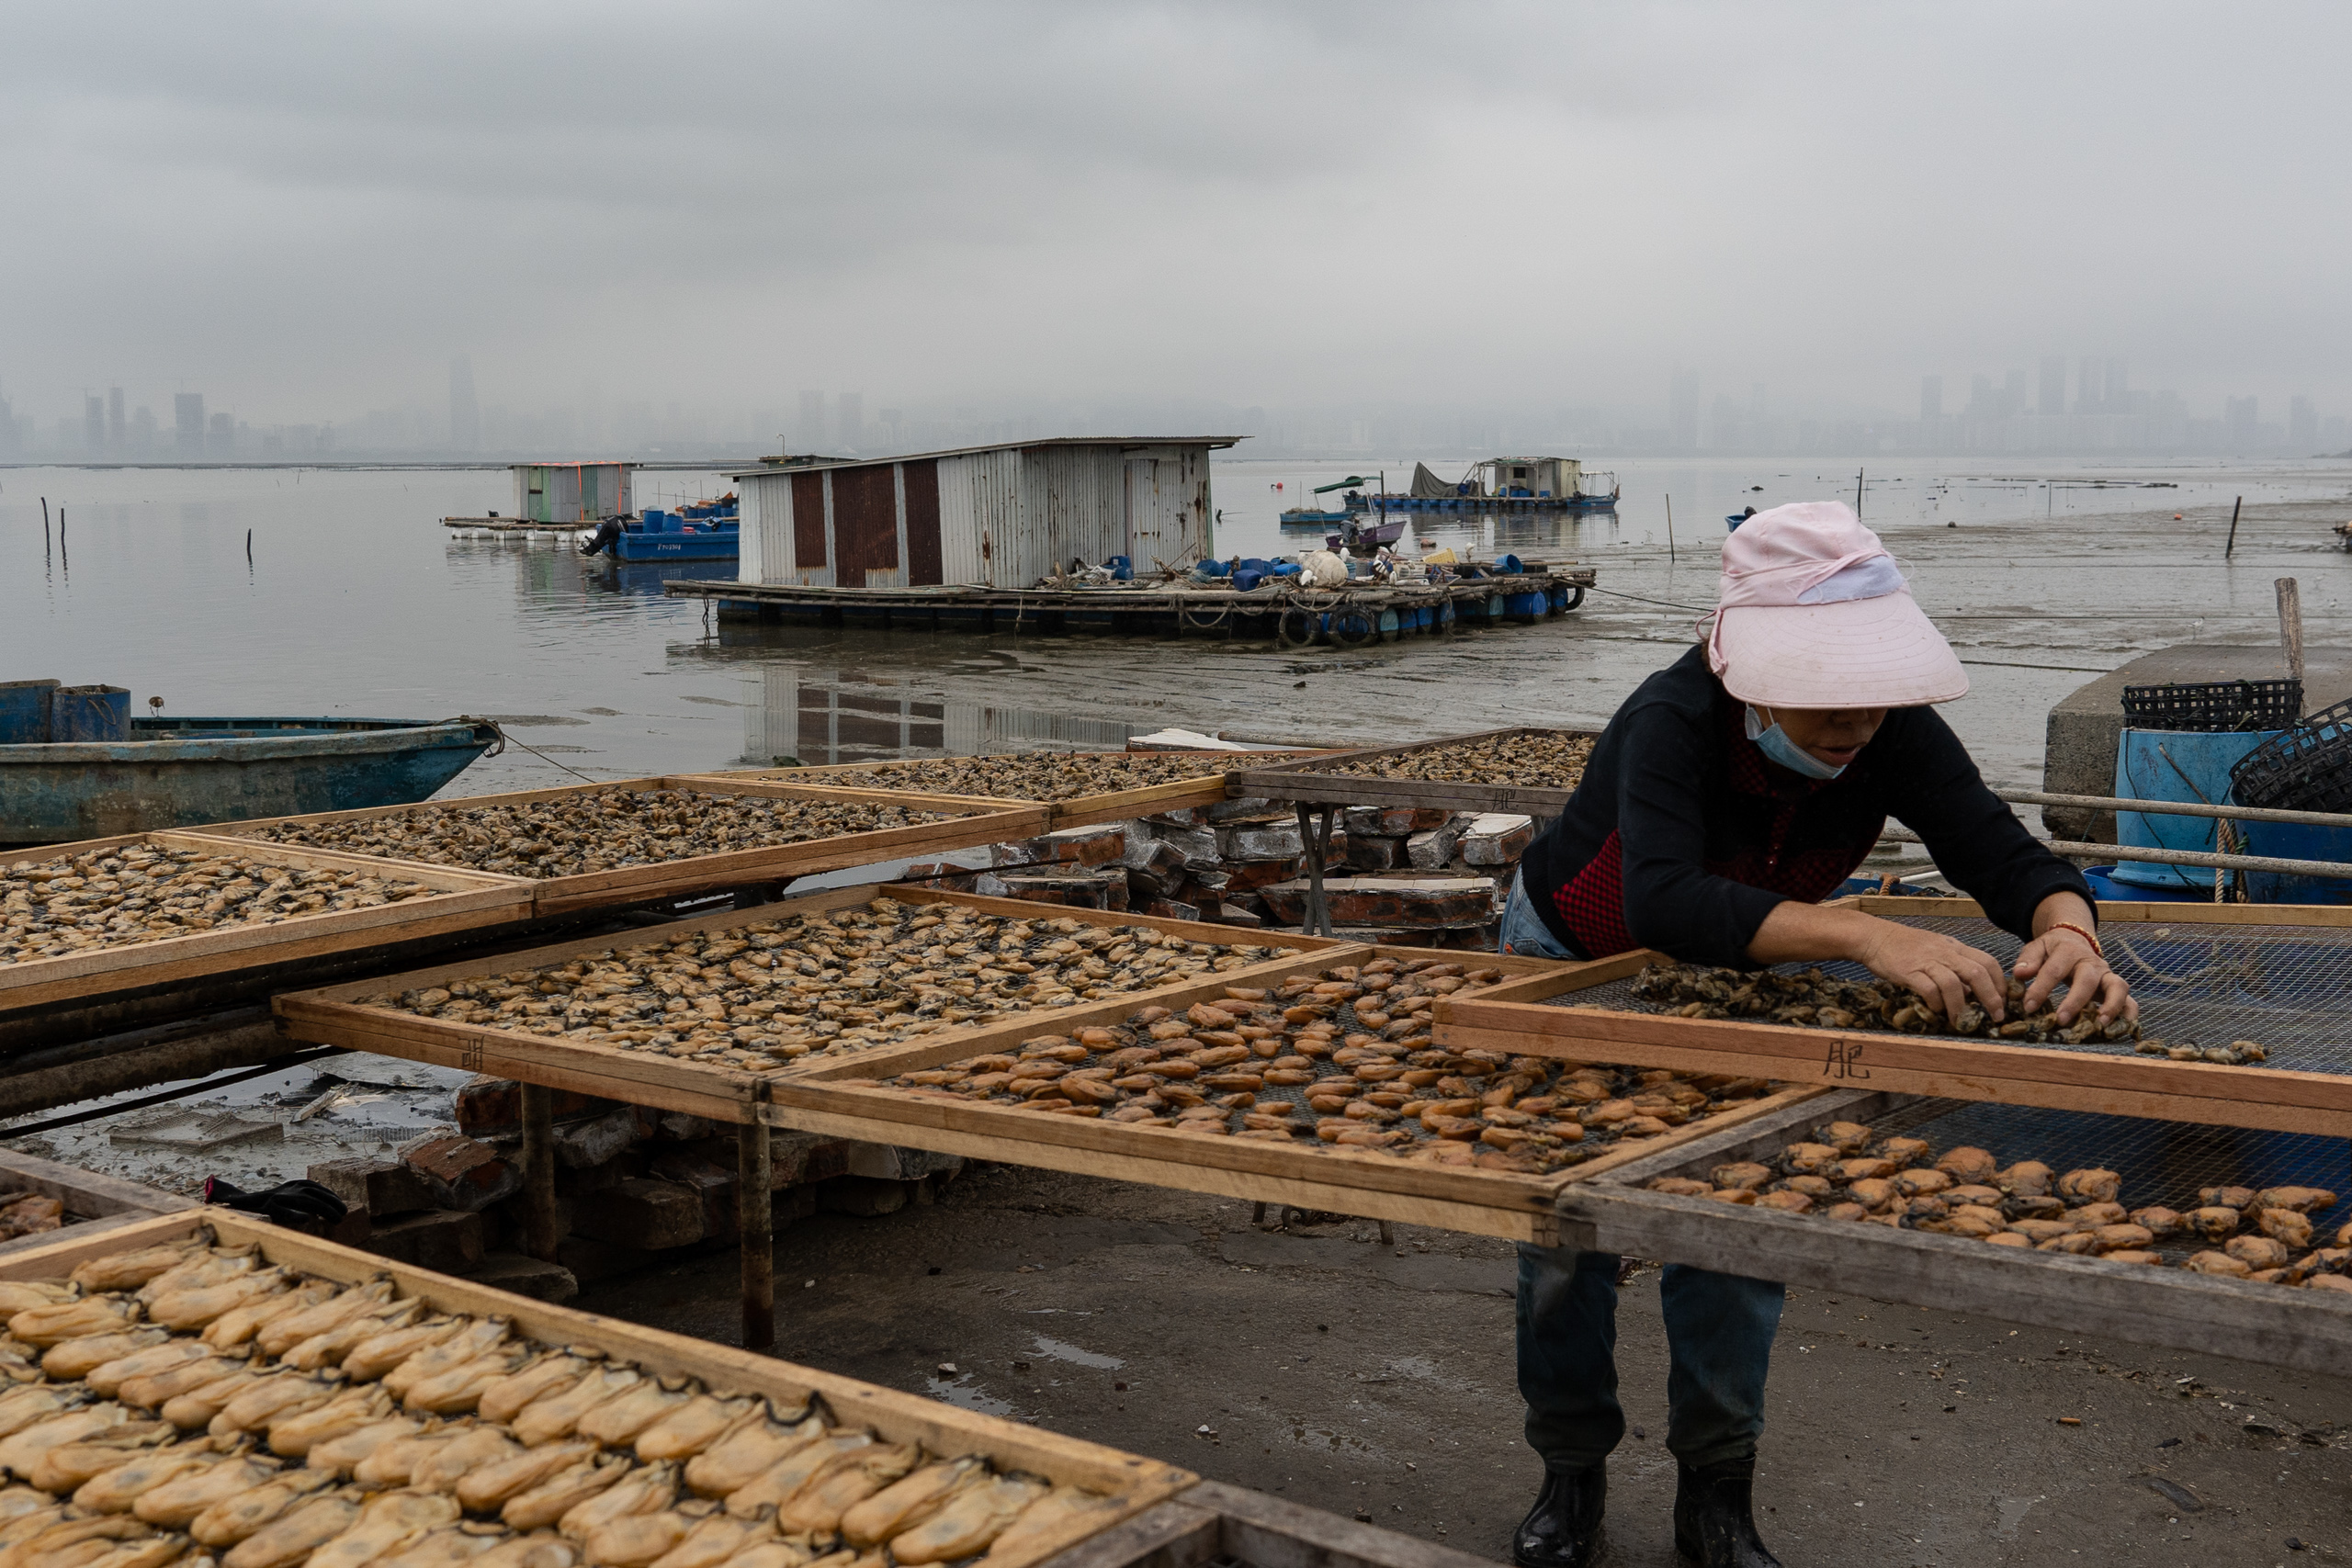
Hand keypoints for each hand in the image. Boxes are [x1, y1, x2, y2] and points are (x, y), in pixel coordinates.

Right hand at [1852, 918, 2009, 1023]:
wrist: (1874, 937)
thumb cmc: (1904, 945)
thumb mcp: (1935, 949)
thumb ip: (1954, 966)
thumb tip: (1971, 990)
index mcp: (1954, 947)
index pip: (1987, 961)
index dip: (2000, 983)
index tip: (2004, 1000)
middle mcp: (1944, 952)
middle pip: (1977, 973)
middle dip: (1991, 997)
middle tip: (1996, 1016)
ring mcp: (1927, 961)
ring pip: (1954, 983)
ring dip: (1961, 1006)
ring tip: (1962, 1021)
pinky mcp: (1909, 971)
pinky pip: (1929, 989)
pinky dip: (1936, 1003)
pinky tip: (1936, 1010)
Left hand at [2015, 927, 2136, 1025]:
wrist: (2074, 940)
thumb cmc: (2053, 949)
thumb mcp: (2037, 948)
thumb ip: (2028, 960)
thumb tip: (2019, 974)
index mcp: (2068, 951)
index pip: (2053, 970)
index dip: (2040, 989)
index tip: (2028, 1006)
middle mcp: (2091, 962)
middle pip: (2087, 979)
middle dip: (2074, 1001)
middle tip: (2061, 1020)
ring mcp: (2107, 974)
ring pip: (2117, 987)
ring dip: (2111, 1006)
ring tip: (2100, 1024)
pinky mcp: (2116, 986)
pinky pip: (2130, 999)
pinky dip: (2129, 1014)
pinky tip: (2121, 1028)